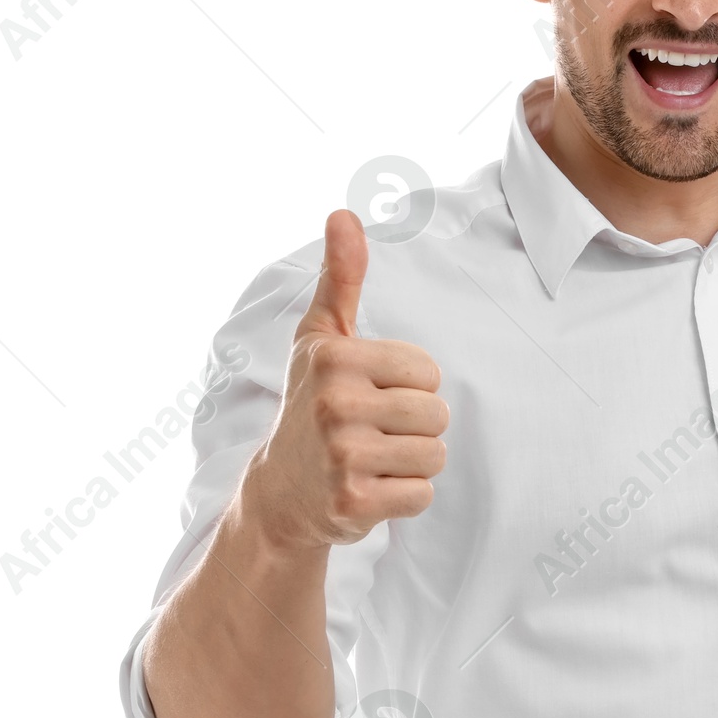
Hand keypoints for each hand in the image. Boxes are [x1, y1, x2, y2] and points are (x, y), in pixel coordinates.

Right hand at [242, 210, 448, 551]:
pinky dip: (405, 497)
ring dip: (413, 463)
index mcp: (334, 358)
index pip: (428, 372)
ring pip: (434, 455)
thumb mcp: (319, 338)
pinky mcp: (354, 503)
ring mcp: (342, 457)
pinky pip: (422, 494)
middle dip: (415, 427)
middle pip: (437, 414)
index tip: (371, 396)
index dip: (411, 387)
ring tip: (373, 460)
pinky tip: (371, 489)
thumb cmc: (310, 405)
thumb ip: (340, 278)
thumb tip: (343, 214)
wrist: (280, 494)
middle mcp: (334, 404)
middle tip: (373, 434)